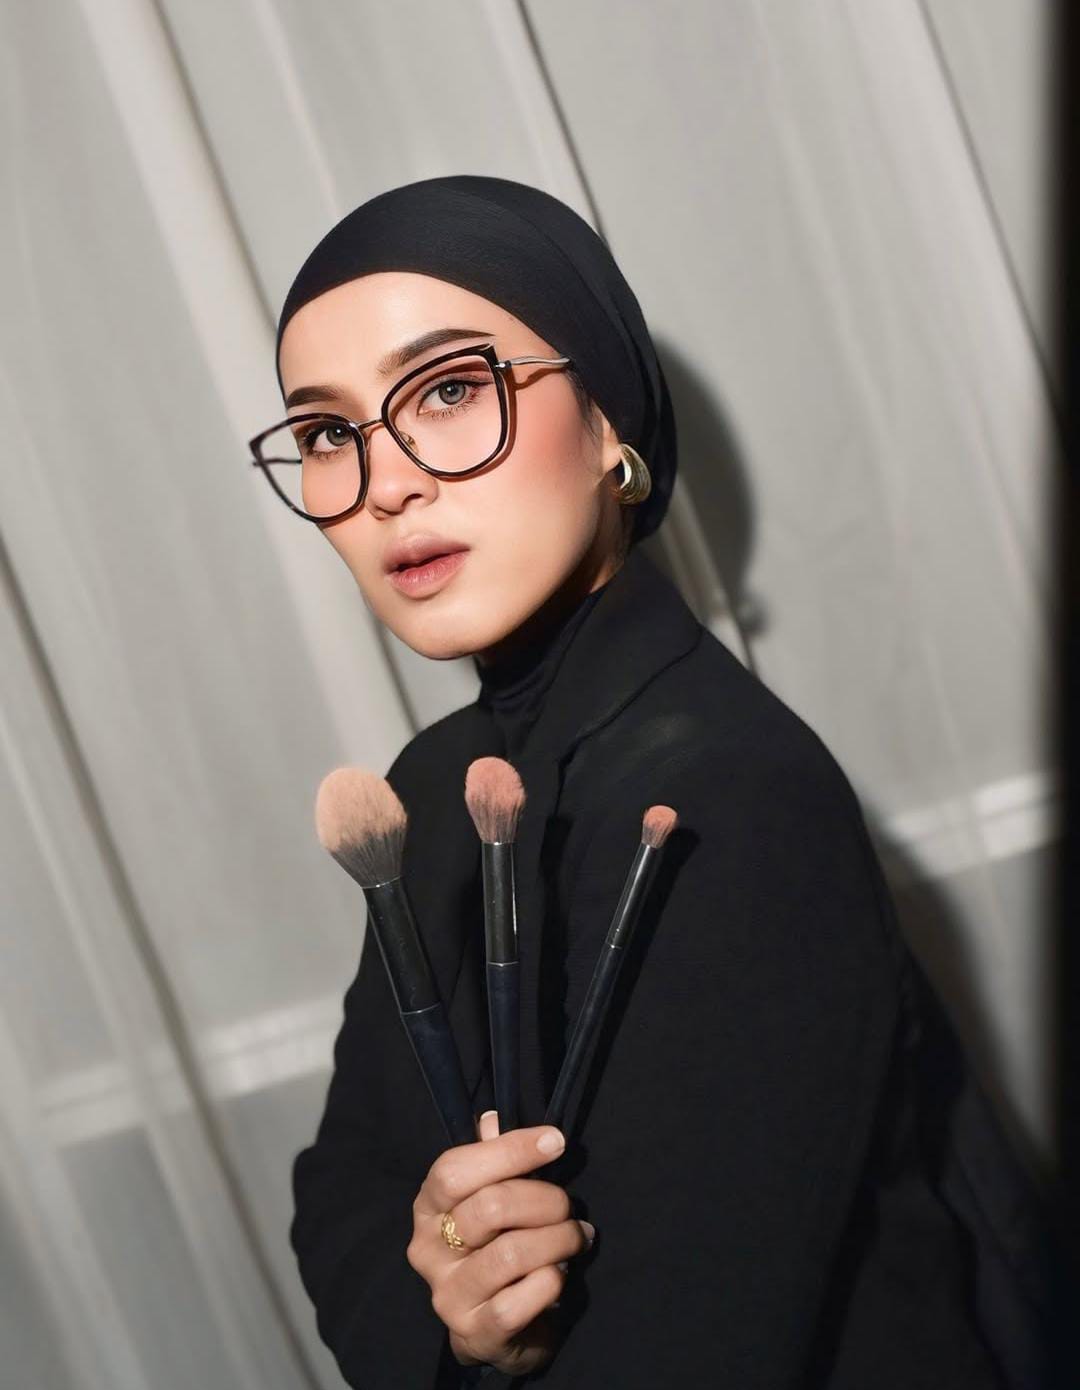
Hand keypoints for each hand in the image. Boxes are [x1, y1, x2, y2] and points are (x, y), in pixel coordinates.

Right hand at [406, 1111, 594, 1376]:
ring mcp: (447, 1295)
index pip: (454, 1169)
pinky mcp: (474, 1333)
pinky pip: (520, 1301)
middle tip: (567, 1206)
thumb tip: (492, 1120)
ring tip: (575, 1237)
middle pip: (489, 1207)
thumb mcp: (494, 1199)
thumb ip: (493, 1160)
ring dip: (558, 1239)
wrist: (501, 1328)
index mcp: (428, 1207)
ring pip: (511, 1253)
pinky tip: (560, 1274)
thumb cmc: (499, 1245)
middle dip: (544, 1200)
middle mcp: (428, 1249)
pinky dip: (551, 1281)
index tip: (556, 1141)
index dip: (509, 1151)